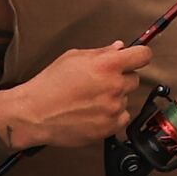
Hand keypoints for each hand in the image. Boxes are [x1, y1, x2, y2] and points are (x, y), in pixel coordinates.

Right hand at [3, 41, 153, 149]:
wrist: (33, 114)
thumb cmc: (49, 84)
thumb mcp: (73, 58)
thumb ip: (101, 52)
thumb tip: (119, 48)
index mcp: (107, 65)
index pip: (143, 55)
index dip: (139, 56)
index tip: (135, 59)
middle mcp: (114, 86)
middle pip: (134, 79)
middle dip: (120, 79)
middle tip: (100, 83)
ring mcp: (113, 108)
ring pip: (125, 99)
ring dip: (114, 98)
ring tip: (90, 100)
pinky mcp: (109, 127)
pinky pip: (122, 118)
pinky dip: (112, 116)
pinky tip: (94, 113)